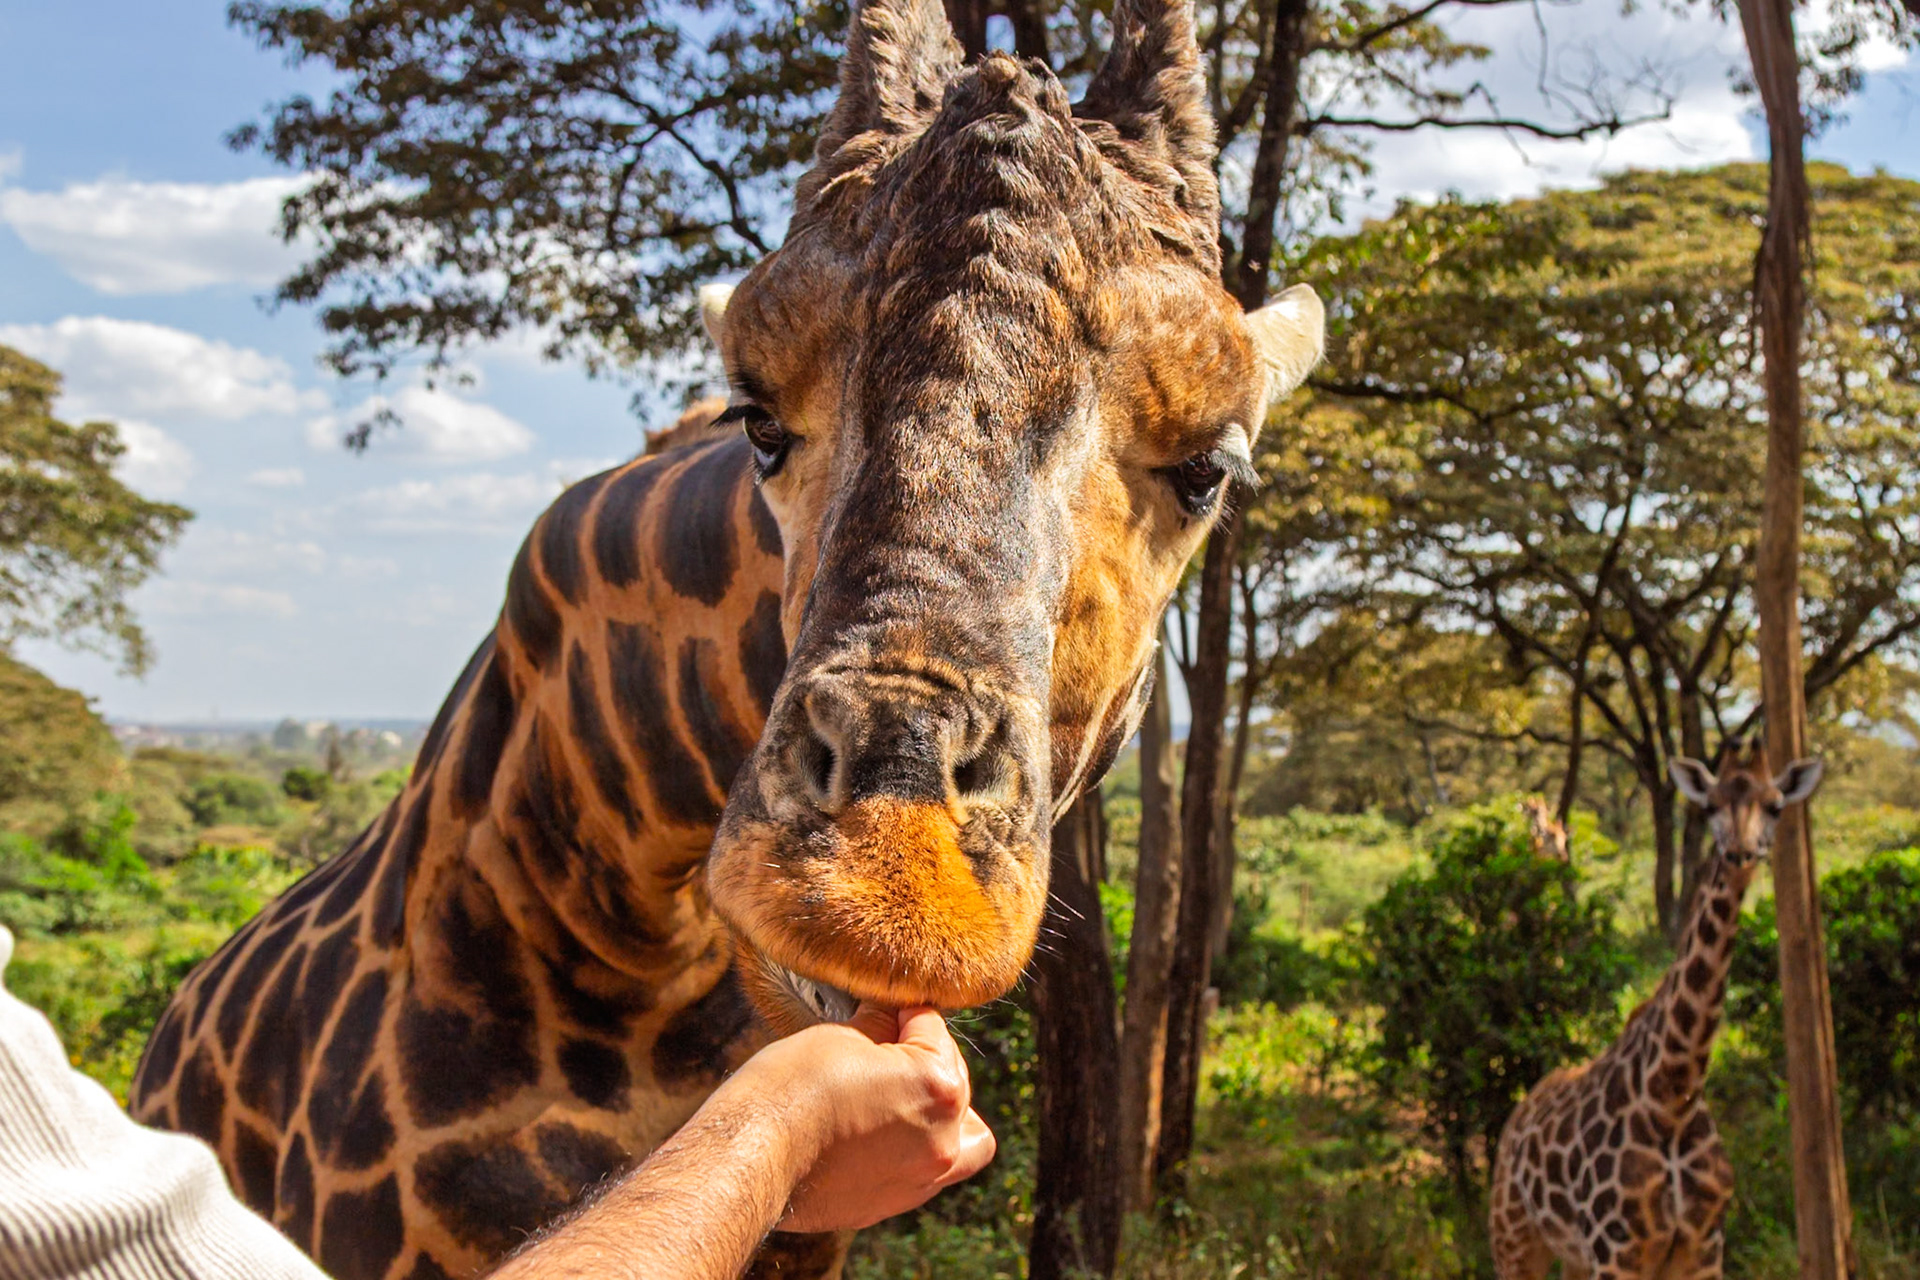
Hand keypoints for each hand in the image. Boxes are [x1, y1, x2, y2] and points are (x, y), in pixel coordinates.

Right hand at [749, 1004, 995, 1233]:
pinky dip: (914, 1148)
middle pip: (953, 1082)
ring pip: (961, 1140)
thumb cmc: (792, 1088)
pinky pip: (924, 1172)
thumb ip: (881, 1026)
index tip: (878, 1008)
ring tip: (900, 1094)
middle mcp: (942, 1139)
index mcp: (938, 1087)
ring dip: (941, 1113)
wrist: (749, 1156)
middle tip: (878, 1045)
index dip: (901, 1012)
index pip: (933, 1029)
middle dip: (923, 1058)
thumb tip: (890, 1017)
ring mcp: (918, 1179)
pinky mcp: (888, 1204)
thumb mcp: (841, 1036)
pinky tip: (876, 1132)